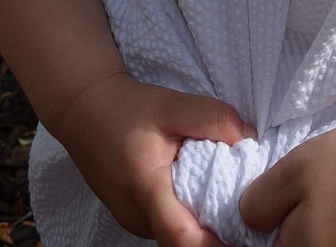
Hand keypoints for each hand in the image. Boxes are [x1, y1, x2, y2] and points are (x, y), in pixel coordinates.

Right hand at [56, 72, 253, 246]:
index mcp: (145, 190)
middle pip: (184, 241)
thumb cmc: (126, 108)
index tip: (246, 231)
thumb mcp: (173, 103)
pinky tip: (202, 187)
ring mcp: (134, 221)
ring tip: (225, 191)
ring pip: (176, 233)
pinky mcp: (134, 216)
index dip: (217, 243)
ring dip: (202, 220)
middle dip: (217, 230)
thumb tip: (250, 141)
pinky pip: (167, 223)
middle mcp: (137, 217)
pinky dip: (188, 211)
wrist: (85, 109)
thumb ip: (214, 119)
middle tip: (246, 207)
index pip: (182, 238)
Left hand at [239, 114, 335, 246]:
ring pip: (305, 242)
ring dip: (297, 223)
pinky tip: (328, 194)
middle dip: (275, 225)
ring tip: (308, 190)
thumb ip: (255, 205)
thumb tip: (247, 219)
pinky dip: (319, 221)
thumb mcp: (288, 174)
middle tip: (282, 191)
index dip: (252, 226)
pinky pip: (325, 240)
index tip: (261, 201)